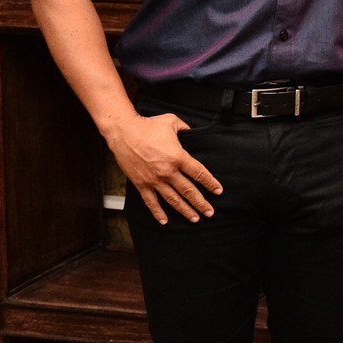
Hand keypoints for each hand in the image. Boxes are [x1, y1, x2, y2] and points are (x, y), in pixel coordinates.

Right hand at [104, 111, 222, 225]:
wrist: (123, 132)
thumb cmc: (148, 125)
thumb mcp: (172, 122)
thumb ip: (186, 128)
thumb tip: (193, 133)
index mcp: (178, 157)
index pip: (199, 173)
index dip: (210, 183)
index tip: (218, 191)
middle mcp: (168, 171)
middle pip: (189, 191)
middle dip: (201, 203)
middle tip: (210, 212)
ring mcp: (154, 180)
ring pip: (173, 200)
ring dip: (185, 210)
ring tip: (195, 218)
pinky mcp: (141, 184)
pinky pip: (151, 202)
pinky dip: (158, 213)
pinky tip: (164, 221)